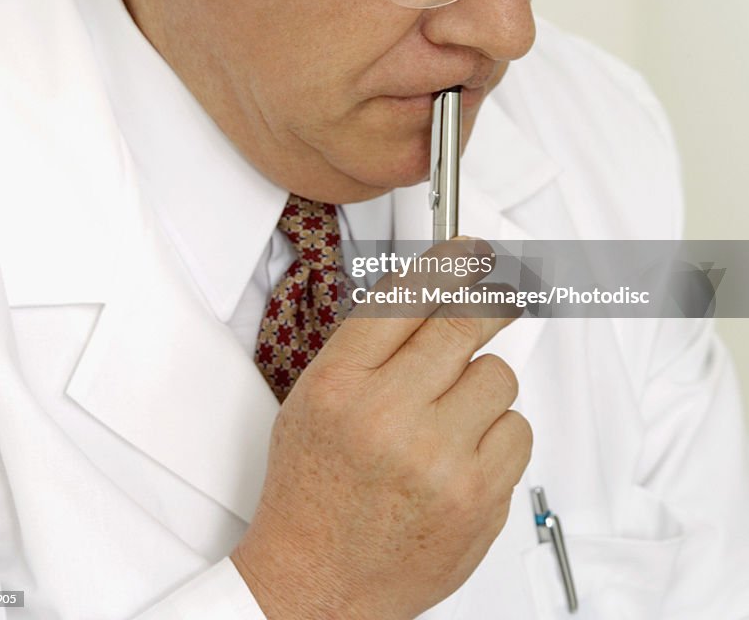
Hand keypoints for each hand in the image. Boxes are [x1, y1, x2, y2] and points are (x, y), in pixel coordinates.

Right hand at [232, 238, 531, 619]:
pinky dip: (498, 434)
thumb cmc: (313, 489)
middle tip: (502, 291)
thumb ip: (369, 346)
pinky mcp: (479, 500)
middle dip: (490, 301)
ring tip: (450, 415)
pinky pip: (518, 430)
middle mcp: (388, 416)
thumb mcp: (313, 399)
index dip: (450, 262)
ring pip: (500, 376)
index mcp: (340, 383)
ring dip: (482, 385)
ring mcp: (439, 460)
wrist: (318, 583)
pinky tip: (464, 453)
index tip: (472, 249)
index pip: (407, 295)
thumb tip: (435, 291)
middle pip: (466, 324)